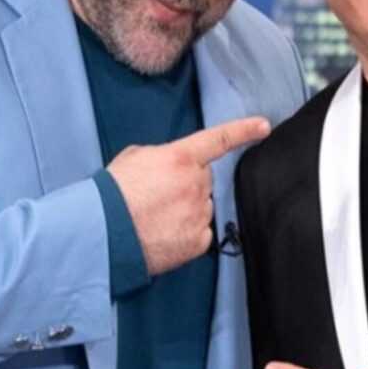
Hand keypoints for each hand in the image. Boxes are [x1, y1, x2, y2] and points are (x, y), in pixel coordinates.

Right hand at [108, 116, 269, 274]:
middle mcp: (195, 184)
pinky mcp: (198, 242)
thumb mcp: (134, 157)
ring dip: (187, 208)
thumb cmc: (112, 193)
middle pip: (204, 179)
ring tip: (156, 217)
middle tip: (159, 195)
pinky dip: (186, 232)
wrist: (103, 233)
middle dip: (188, 183)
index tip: (264, 126)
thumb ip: (162, 156)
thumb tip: (171, 166)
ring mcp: (199, 214)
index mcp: (180, 158)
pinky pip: (201, 232)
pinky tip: (164, 233)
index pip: (219, 140)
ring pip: (202, 206)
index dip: (244, 130)